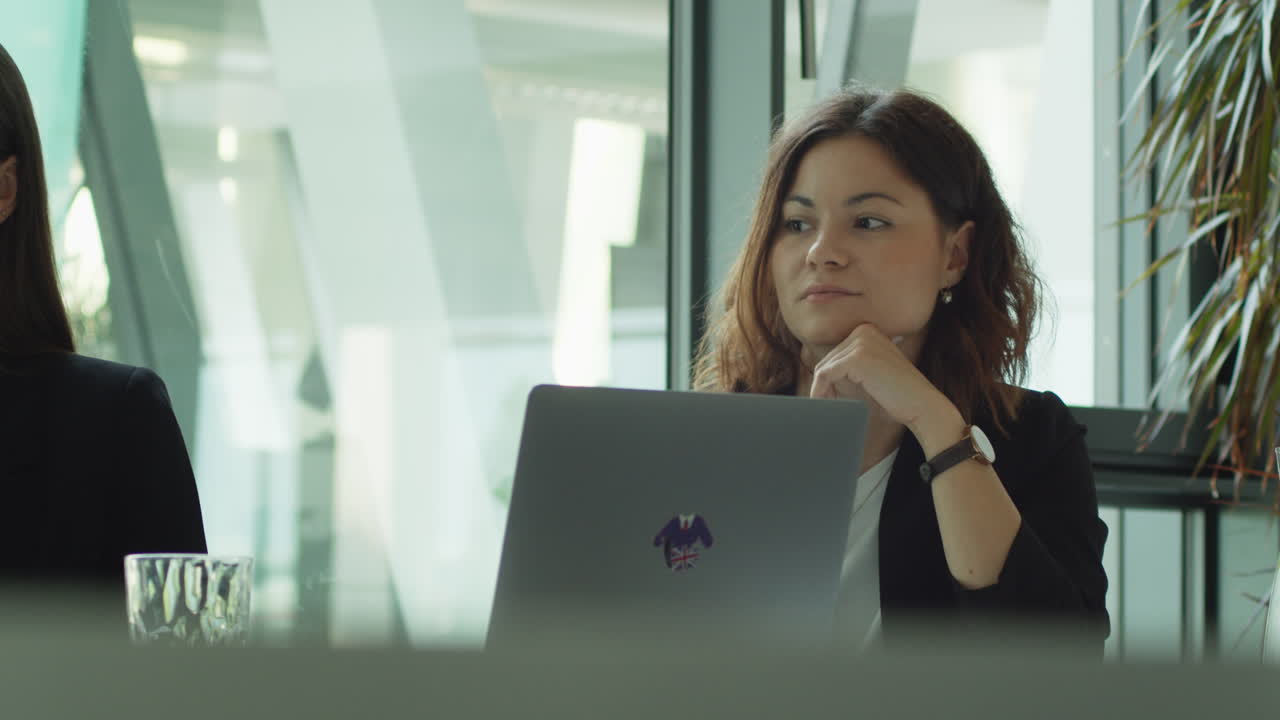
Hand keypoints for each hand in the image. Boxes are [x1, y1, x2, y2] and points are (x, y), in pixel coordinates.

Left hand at [806, 324, 960, 435]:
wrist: (921, 405)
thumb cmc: (897, 395)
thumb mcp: (869, 374)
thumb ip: (848, 368)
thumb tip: (817, 373)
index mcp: (868, 331)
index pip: (836, 354)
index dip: (830, 377)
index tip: (831, 397)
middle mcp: (864, 330)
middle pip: (828, 359)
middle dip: (824, 384)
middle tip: (828, 405)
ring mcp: (861, 341)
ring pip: (824, 367)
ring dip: (822, 389)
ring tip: (831, 406)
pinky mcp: (856, 357)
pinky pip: (825, 374)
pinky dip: (820, 390)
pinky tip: (827, 404)